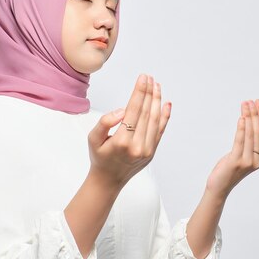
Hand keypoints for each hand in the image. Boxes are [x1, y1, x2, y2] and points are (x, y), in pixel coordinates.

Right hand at [87, 74, 170, 188]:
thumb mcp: (93, 139)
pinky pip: (161, 130)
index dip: (139, 92)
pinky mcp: (152, 151)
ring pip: (155, 120)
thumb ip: (105, 122)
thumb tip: (122, 110)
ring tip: (157, 86)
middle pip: (146, 113)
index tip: (143, 78)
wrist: (108, 180)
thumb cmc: (99, 157)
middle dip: (149, 93)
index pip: (134, 110)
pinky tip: (166, 103)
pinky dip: (165, 116)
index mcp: (121, 141)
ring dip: (157, 101)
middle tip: (150, 78)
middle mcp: (137, 146)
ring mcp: (147, 150)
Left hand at [206, 99, 258, 197]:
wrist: (219, 188)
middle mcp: (256, 160)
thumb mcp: (244, 156)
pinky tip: (241, 118)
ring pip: (250, 135)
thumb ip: (256, 145)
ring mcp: (247, 162)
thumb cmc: (229, 171)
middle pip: (257, 132)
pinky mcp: (236, 162)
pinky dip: (241, 129)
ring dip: (248, 117)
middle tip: (251, 101)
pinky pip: (240, 142)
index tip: (256, 103)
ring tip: (246, 105)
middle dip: (255, 114)